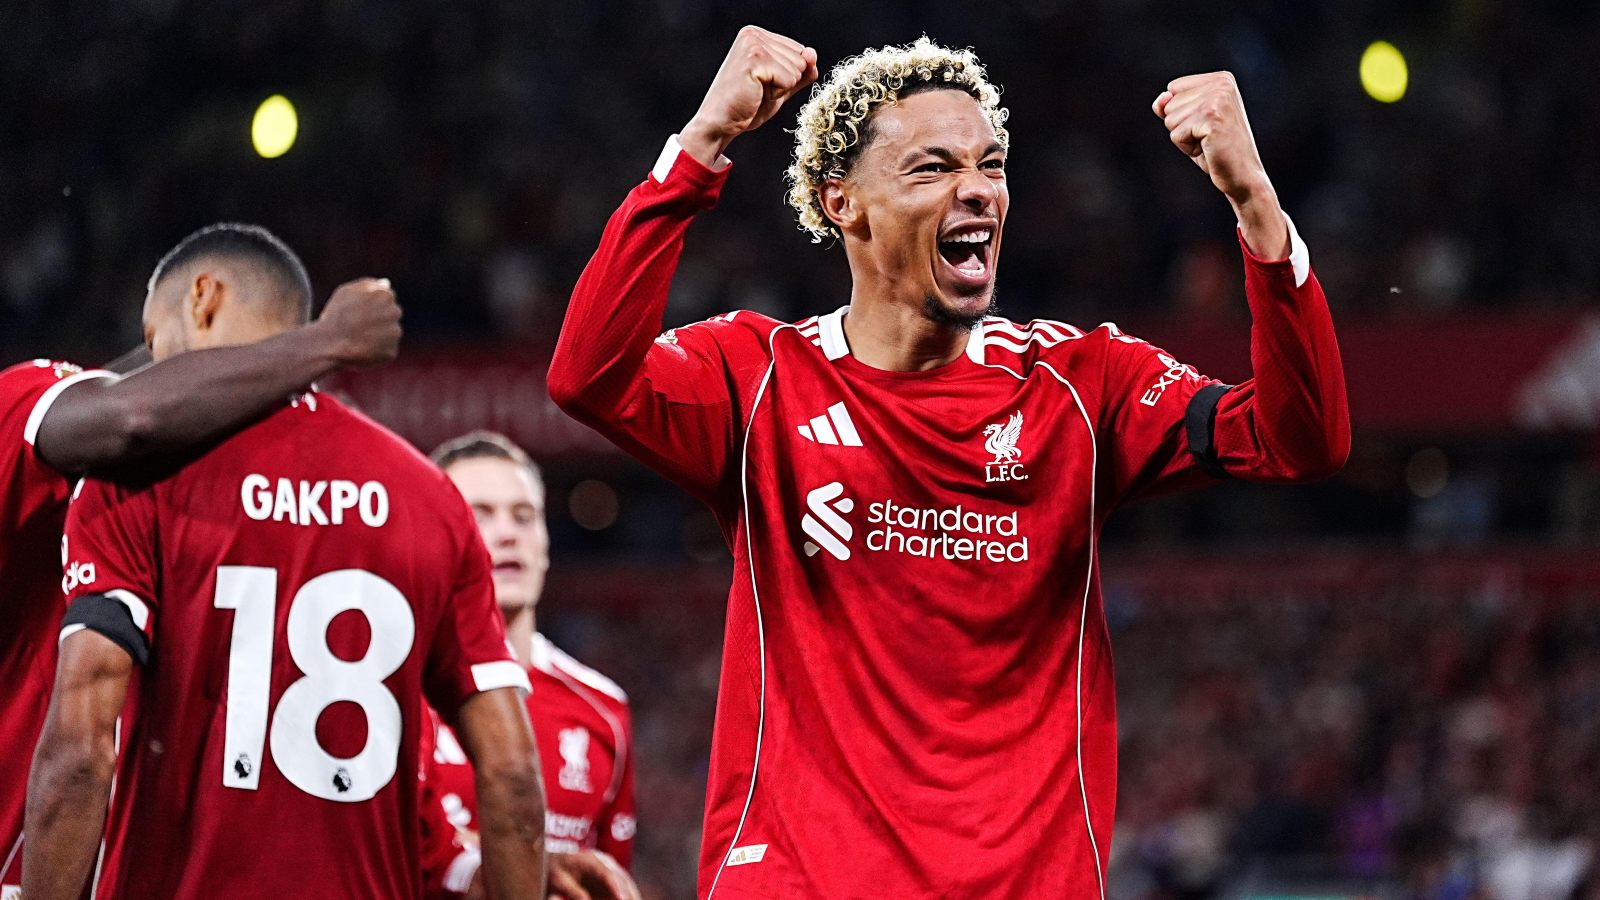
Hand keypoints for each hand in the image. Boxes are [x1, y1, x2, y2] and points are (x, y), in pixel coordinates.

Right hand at [316, 277, 401, 366]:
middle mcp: (395, 313)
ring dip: (379, 335)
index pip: (387, 298)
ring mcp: (395, 334)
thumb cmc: (336, 315)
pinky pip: (386, 350)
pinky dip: (377, 351)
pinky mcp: (391, 351)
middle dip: (379, 319)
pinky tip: (362, 350)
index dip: (372, 306)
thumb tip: (386, 283)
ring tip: (359, 338)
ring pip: (390, 333)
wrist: (330, 343)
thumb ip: (369, 285)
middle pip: (391, 315)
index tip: (360, 312)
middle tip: (359, 325)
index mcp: (386, 296)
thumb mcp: (346, 292)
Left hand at [547, 850, 640, 899]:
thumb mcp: (558, 881)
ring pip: (627, 883)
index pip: (608, 874)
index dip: (616, 887)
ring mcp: (611, 869)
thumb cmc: (556, 871)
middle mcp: (606, 862)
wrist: (559, 862)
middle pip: (622, 878)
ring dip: (632, 895)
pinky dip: (628, 895)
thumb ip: (573, 891)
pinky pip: (624, 888)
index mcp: (592, 860)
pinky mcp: (613, 877)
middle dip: (629, 893)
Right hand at [680, 25, 818, 166]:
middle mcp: (753, 34)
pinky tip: (756, 93)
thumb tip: (812, 54)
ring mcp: (753, 44)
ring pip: (797, 68)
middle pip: (801, 58)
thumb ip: (801, 71)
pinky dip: (777, 93)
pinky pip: (789, 79)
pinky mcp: (754, 59)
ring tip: (756, 91)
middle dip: (786, 81)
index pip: (800, 51)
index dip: (789, 75)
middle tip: (759, 90)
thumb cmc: (747, 106)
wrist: (721, 123)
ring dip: (781, 88)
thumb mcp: (782, 86)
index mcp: (758, 36)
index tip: (764, 83)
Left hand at [1153, 73, 1288, 257]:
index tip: (1206, 124)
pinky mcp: (1211, 118)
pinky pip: (1176, 134)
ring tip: (1208, 142)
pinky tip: (1208, 149)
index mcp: (1221, 79)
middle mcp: (1221, 83)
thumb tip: (1160, 99)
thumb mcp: (1189, 122)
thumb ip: (1170, 106)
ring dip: (1184, 138)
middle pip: (1170, 104)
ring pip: (1170, 119)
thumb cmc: (1216, 149)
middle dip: (1182, 126)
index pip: (1173, 88)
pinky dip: (1187, 148)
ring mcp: (1217, 99)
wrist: (1243, 175)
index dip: (1181, 112)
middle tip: (1208, 137)